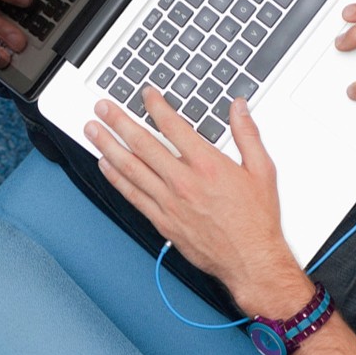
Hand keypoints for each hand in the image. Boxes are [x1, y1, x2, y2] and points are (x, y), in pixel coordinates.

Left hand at [83, 90, 299, 302]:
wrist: (250, 260)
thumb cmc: (256, 220)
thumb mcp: (262, 170)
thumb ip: (248, 134)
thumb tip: (239, 108)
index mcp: (208, 165)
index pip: (172, 126)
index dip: (155, 106)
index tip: (146, 94)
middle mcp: (183, 182)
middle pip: (142, 144)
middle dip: (119, 121)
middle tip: (103, 107)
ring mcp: (169, 202)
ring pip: (130, 168)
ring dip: (108, 146)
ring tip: (93, 130)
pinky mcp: (162, 221)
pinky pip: (132, 195)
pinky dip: (115, 178)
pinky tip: (105, 165)